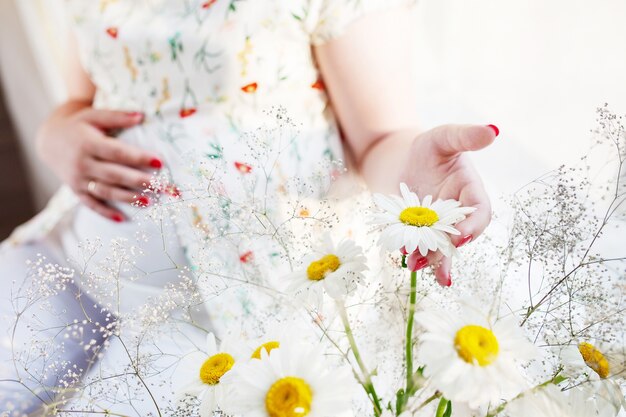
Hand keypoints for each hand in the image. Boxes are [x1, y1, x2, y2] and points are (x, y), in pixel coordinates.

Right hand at [36, 102, 162, 220]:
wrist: (50, 140)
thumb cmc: (79, 126)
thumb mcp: (94, 115)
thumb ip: (117, 116)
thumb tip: (142, 115)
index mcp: (88, 143)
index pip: (117, 153)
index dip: (138, 158)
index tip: (159, 162)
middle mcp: (82, 163)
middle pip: (115, 174)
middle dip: (140, 181)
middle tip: (163, 187)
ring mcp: (78, 179)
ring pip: (105, 191)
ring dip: (128, 198)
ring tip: (149, 201)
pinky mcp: (76, 190)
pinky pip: (91, 204)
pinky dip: (106, 212)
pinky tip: (122, 219)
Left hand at [400, 124, 497, 285]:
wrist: (401, 162)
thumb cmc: (427, 148)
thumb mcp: (444, 137)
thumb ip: (465, 136)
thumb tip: (492, 130)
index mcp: (470, 190)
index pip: (480, 211)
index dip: (474, 224)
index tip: (462, 236)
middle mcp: (458, 212)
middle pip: (461, 236)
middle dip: (450, 250)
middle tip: (438, 260)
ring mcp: (440, 225)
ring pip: (441, 247)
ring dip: (432, 259)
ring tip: (417, 266)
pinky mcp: (422, 232)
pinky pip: (423, 248)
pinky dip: (418, 256)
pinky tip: (409, 262)